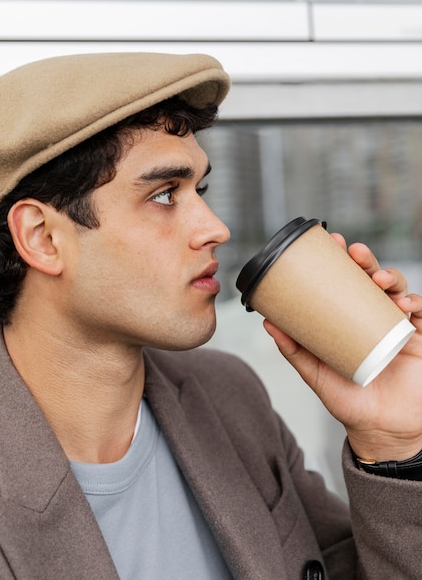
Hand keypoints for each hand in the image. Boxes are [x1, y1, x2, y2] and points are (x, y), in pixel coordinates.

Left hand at [263, 234, 421, 461]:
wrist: (380, 431)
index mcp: (349, 319)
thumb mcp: (314, 372)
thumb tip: (267, 322)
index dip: (342, 261)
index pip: (346, 283)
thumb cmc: (348, 399)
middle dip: (366, 261)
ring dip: (391, 278)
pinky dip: (416, 304)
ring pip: (397, 291)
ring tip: (378, 280)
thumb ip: (293, 349)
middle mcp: (372, 317)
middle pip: (372, 280)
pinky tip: (405, 304)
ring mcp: (396, 326)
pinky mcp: (418, 340)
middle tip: (355, 252)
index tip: (334, 242)